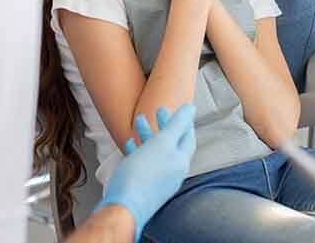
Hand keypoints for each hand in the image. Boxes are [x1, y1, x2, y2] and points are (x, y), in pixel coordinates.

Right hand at [98, 105, 196, 241]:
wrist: (123, 207)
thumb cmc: (142, 175)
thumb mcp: (162, 142)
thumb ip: (177, 124)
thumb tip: (191, 108)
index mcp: (180, 161)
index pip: (188, 136)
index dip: (183, 120)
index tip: (176, 108)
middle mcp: (173, 172)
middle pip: (172, 143)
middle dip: (165, 125)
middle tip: (157, 111)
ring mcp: (158, 180)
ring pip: (156, 152)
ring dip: (149, 134)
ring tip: (139, 121)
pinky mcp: (143, 186)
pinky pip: (144, 163)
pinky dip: (139, 150)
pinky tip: (130, 144)